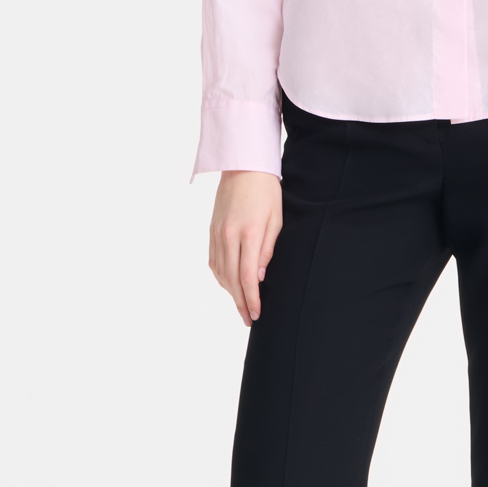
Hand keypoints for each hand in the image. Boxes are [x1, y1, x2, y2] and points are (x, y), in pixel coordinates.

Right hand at [209, 171, 282, 325]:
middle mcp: (228, 236)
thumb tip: (260, 277)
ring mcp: (217, 234)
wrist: (243, 166)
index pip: (248, 277)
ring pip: (221, 273)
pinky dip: (221, 277)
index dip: (252, 299)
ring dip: (230, 292)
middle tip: (249, 319)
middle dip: (241, 302)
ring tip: (241, 305)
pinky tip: (229, 285)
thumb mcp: (275, 220)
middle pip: (232, 279)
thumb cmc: (266, 192)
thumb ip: (267, 249)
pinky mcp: (211, 231)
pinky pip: (214, 261)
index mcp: (247, 234)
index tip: (257, 314)